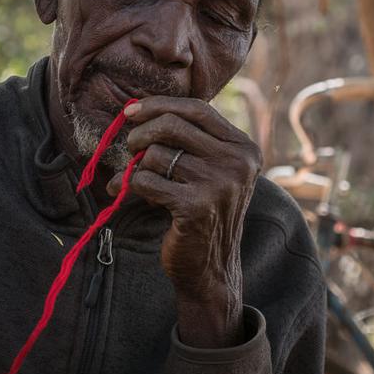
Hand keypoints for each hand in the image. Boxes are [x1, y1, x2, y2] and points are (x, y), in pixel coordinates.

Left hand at [106, 96, 261, 347]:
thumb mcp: (207, 170)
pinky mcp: (197, 206)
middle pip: (172, 125)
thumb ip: (188, 140)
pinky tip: (138, 197)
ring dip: (138, 168)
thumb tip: (135, 109)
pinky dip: (133, 187)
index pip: (197, 109)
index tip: (130, 112)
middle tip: (130, 149)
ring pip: (156, 154)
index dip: (159, 105)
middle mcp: (238, 163)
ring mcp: (220, 184)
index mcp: (244, 148)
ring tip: (141, 183)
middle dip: (140, 134)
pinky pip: (145, 180)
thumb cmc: (201, 213)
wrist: (210, 268)